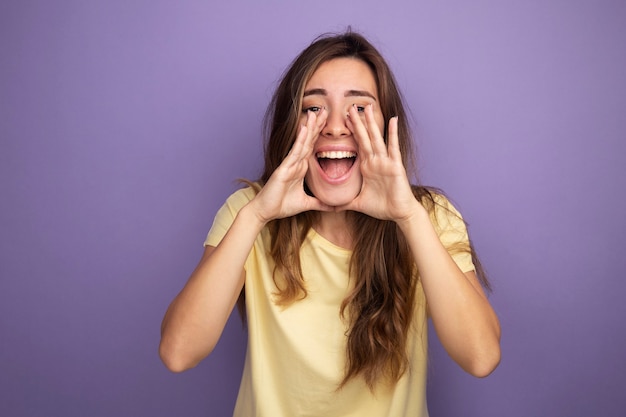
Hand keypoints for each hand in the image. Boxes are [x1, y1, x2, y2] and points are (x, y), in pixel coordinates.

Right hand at [249, 109, 332, 222]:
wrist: (265, 212)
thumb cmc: (281, 205)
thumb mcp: (306, 203)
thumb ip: (320, 203)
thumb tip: (335, 207)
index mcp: (301, 168)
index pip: (312, 147)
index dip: (319, 134)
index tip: (328, 122)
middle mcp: (295, 163)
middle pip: (308, 141)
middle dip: (316, 126)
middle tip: (325, 110)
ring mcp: (289, 164)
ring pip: (302, 143)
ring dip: (309, 128)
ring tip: (315, 113)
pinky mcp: (284, 169)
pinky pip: (294, 152)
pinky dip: (300, 140)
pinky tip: (304, 128)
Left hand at [337, 104, 419, 221]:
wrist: (400, 213)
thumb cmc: (382, 207)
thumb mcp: (357, 203)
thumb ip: (343, 203)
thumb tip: (329, 207)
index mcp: (367, 167)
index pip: (356, 145)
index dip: (350, 133)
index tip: (342, 119)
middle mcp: (375, 161)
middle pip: (364, 137)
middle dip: (357, 122)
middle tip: (350, 106)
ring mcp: (385, 162)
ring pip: (376, 138)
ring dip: (371, 123)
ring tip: (367, 107)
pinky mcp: (395, 165)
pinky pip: (393, 147)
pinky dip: (392, 134)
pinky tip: (393, 120)